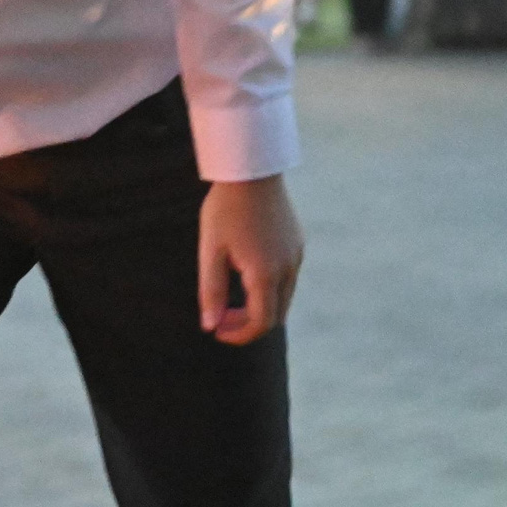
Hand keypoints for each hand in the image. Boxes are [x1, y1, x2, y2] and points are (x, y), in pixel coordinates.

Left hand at [199, 175, 304, 344]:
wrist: (251, 171)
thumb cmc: (225, 209)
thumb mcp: (210, 250)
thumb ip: (211, 291)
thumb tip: (209, 325)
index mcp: (266, 274)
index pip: (261, 323)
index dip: (239, 334)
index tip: (217, 331)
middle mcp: (288, 269)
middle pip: (275, 314)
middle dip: (248, 323)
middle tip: (220, 316)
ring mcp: (296, 256)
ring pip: (283, 297)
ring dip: (259, 305)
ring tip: (230, 298)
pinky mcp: (297, 244)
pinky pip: (287, 277)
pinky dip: (268, 288)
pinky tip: (244, 273)